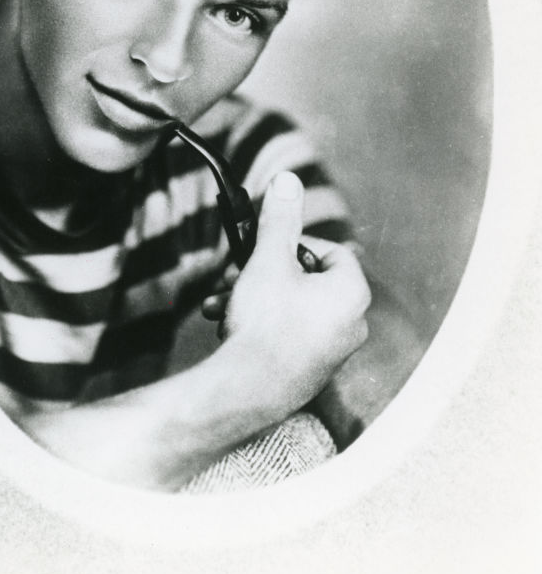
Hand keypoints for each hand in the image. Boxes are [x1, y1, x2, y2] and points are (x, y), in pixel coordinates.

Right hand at [221, 171, 370, 419]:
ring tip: (221, 303)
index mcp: (351, 293)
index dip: (295, 242)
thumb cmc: (264, 324)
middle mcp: (352, 324)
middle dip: (264, 273)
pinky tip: (228, 327)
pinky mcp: (310, 373)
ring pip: (291, 308)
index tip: (265, 245)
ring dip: (254, 298)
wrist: (247, 392)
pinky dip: (260, 326)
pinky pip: (287, 336)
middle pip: (307, 280)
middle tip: (236, 274)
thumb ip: (280, 219)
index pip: (332, 250)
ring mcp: (332, 353)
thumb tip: (288, 181)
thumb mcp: (268, 259)